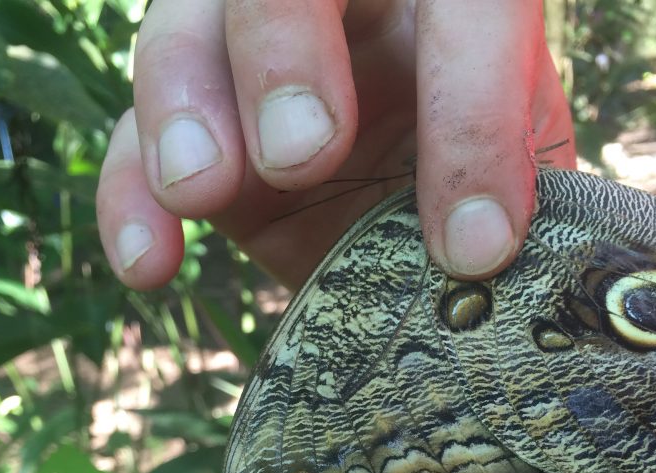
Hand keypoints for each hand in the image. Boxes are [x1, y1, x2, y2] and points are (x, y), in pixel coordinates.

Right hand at [96, 0, 574, 289]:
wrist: (435, 204)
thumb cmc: (490, 175)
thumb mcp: (524, 170)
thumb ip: (517, 184)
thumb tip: (491, 259)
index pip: (460, 10)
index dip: (467, 112)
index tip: (474, 245)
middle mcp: (342, 0)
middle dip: (287, 55)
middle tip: (303, 152)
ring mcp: (252, 58)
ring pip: (180, 30)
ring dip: (183, 106)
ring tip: (202, 188)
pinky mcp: (199, 131)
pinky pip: (132, 142)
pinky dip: (131, 196)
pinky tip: (150, 263)